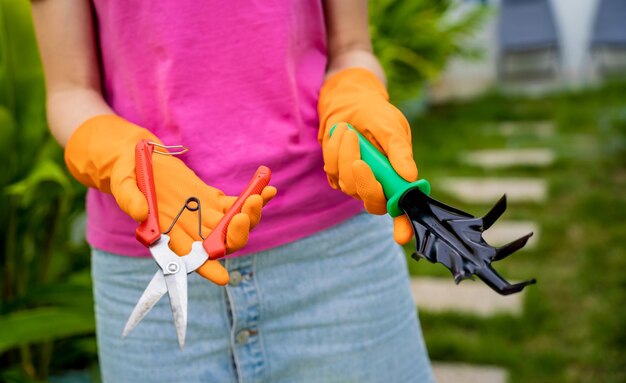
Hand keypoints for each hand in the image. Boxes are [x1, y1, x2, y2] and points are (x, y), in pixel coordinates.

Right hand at [65, 115, 275, 283]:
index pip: (188, 257)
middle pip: (219, 242)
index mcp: (166, 233)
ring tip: (257, 196)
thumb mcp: (122, 182)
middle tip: (242, 216)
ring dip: (248, 215)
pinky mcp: (210, 198)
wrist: (135, 156)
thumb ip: (130, 199)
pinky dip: (253, 198)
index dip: (206, 268)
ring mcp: (202, 213)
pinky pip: (235, 203)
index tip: (223, 277)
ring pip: (232, 224)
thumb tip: (141, 214)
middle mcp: (188, 228)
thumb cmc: (124, 172)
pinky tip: (269, 188)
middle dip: (235, 235)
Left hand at [317, 68, 416, 243]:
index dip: (404, 225)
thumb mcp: (392, 127)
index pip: (402, 209)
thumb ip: (400, 151)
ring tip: (348, 130)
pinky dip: (334, 150)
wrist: (350, 103)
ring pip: (348, 183)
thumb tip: (410, 176)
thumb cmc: (377, 116)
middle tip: (359, 155)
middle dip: (364, 180)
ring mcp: (355, 182)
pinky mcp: (336, 174)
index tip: (402, 236)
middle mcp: (378, 185)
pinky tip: (340, 133)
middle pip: (371, 200)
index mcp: (398, 179)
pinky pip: (332, 170)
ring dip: (345, 154)